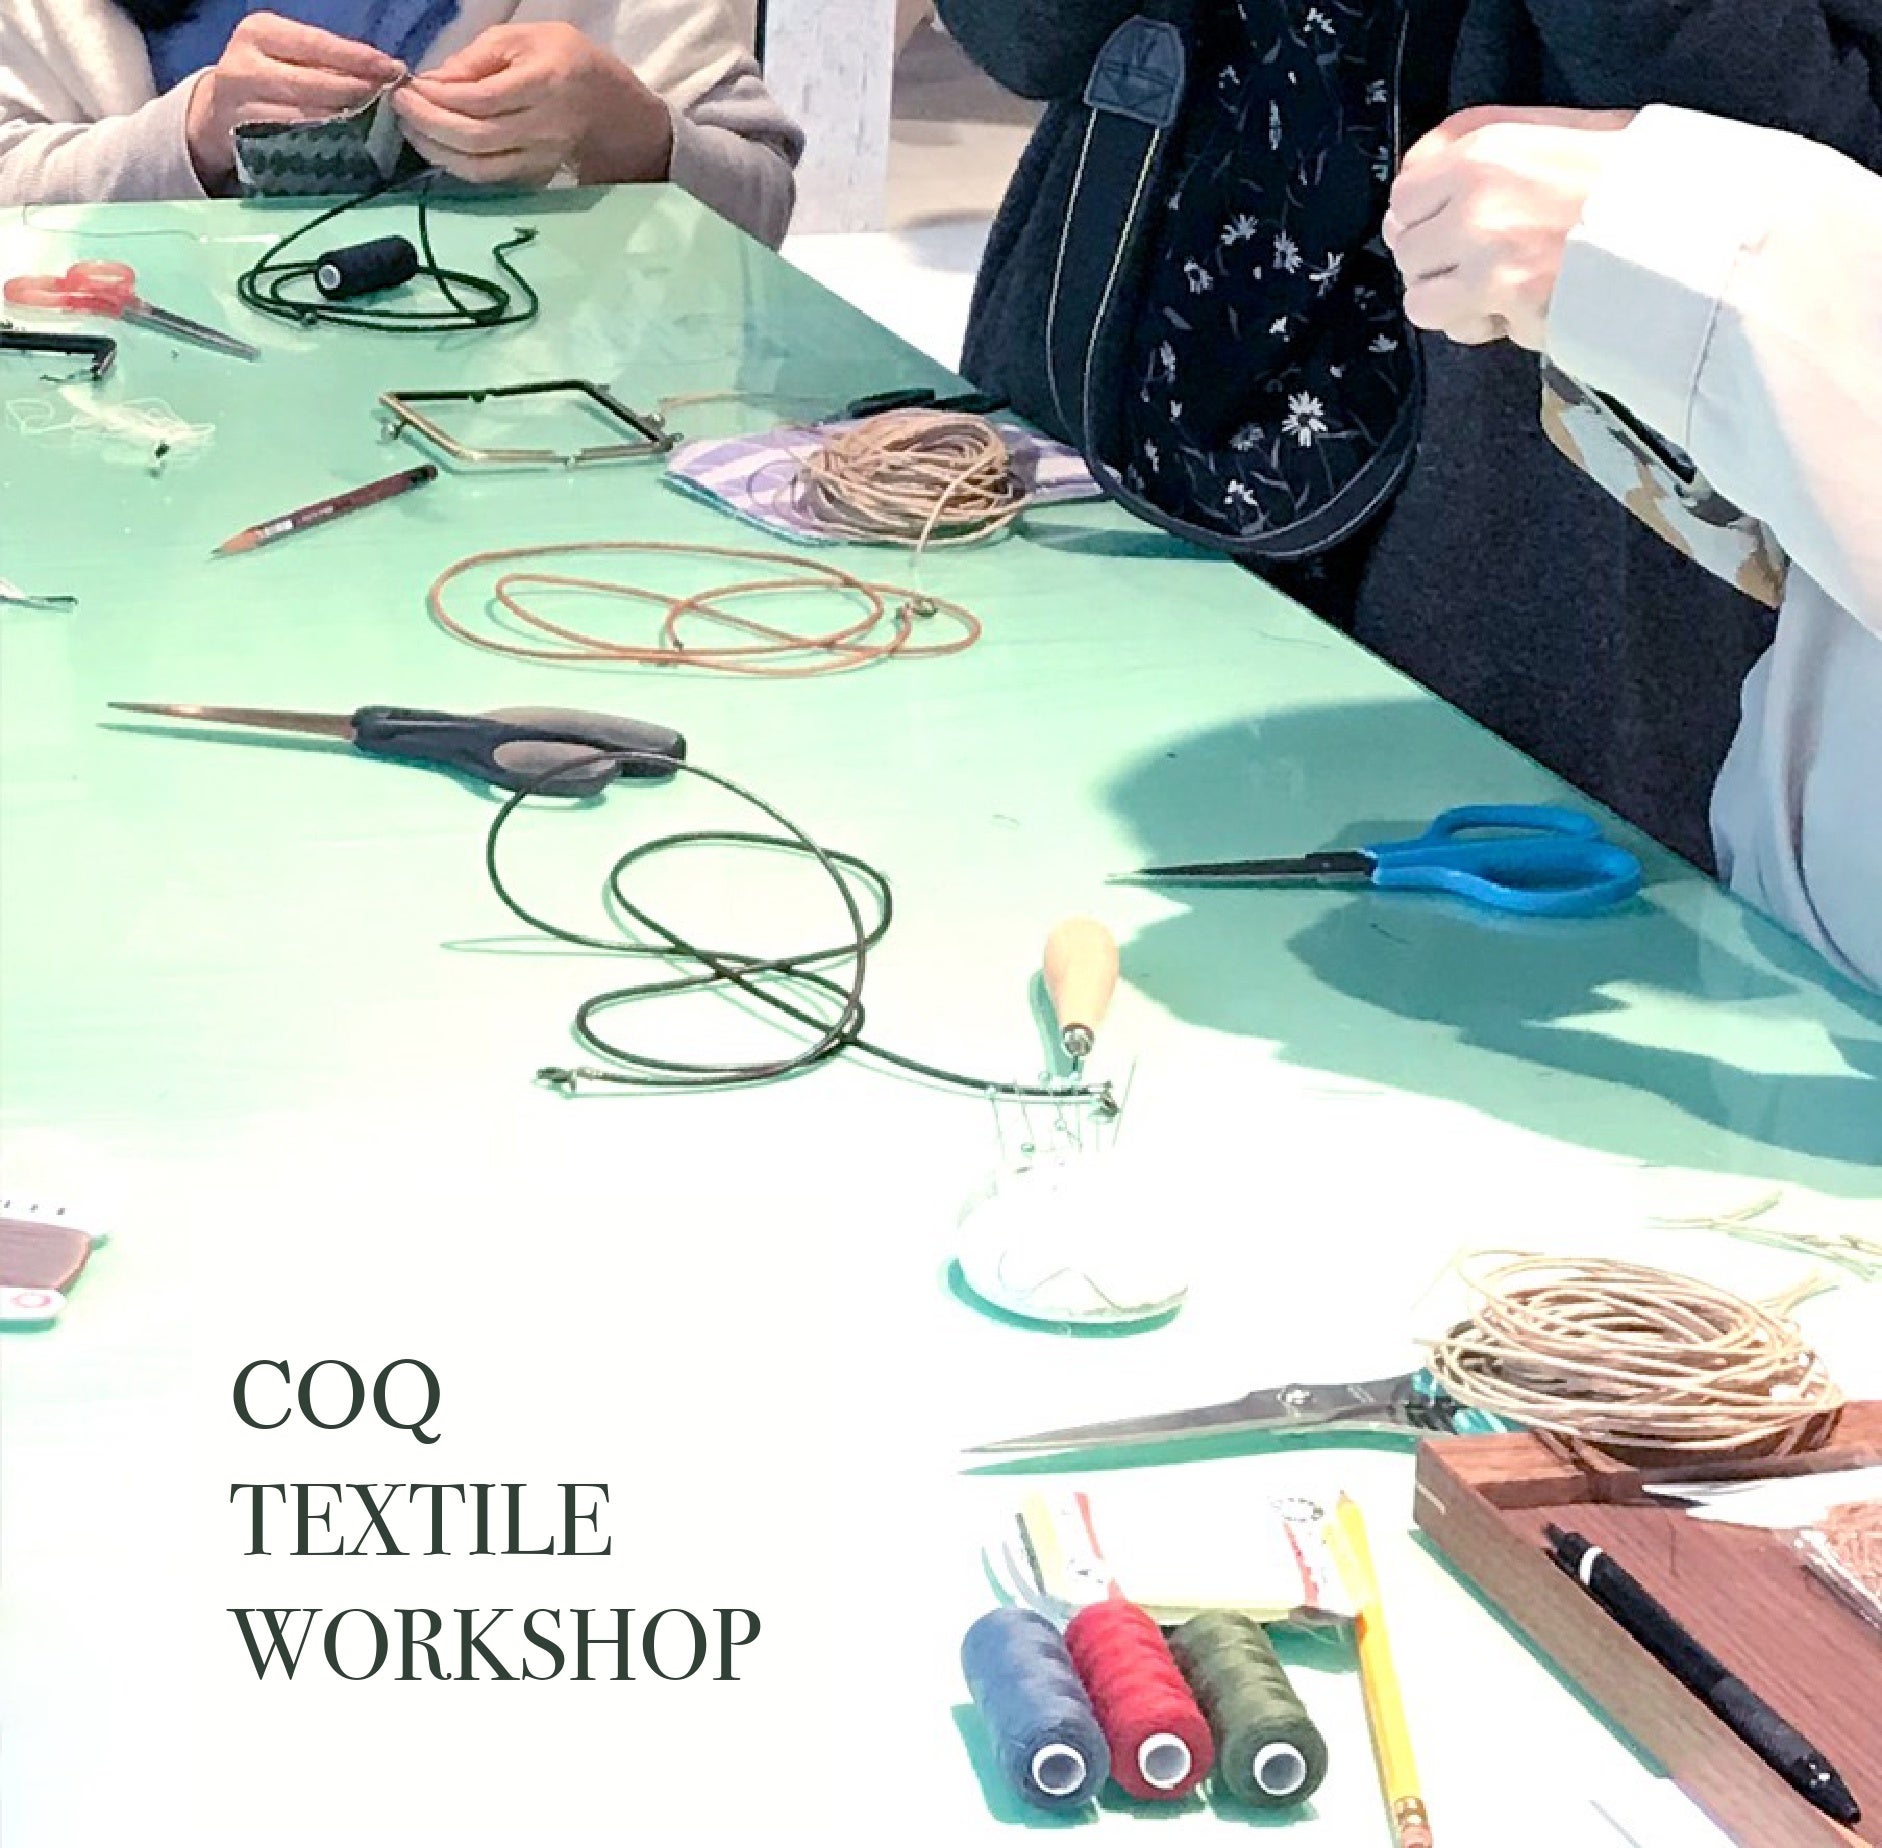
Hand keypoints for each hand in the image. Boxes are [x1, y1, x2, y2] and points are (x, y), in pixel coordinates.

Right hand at [185, 12, 404, 189]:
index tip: (392, 67)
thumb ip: (327, 60)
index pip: (317, 43)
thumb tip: (384, 69)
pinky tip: (348, 140)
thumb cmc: (268, 77)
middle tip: (390, 98)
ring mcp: (241, 103)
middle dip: (357, 89)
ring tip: (376, 120)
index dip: (357, 56)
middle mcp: (245, 63)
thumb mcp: (289, 56)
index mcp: (260, 31)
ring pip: (305, 114)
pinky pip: (294, 140)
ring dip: (346, 119)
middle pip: (313, 80)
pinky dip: (325, 140)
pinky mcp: (246, 137)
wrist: (218, 111)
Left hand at [391, 24, 673, 188]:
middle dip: (429, 125)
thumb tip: (433, 82)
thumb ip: (477, 59)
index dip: (438, 96)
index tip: (409, 85)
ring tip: (411, 129)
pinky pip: (490, 180)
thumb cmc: (565, 60)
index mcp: (545, 82)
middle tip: (401, 108)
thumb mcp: (524, 38)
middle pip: (477, 138)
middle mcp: (546, 126)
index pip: (481, 99)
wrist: (612, 107)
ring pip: (481, 168)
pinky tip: (436, 148)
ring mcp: (543, 158)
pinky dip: (456, 166)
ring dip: (437, 152)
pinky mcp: (537, 177)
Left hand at [1382, 106, 1637, 350]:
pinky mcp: (1510, 299)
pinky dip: (1482, 327)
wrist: (1690, 228)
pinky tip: (1518, 311)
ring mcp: (1491, 251)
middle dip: (1438, 265)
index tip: (1444, 231)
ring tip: (1498, 293)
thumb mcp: (1564, 134)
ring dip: (1453, 302)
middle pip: (1407, 248)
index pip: (1405, 192)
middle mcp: (1479, 196)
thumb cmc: (1638, 183)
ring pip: (1420, 297)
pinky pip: (1459, 327)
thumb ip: (1492, 151)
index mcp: (1489, 148)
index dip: (1421, 219)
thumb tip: (1432, 173)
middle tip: (1479, 267)